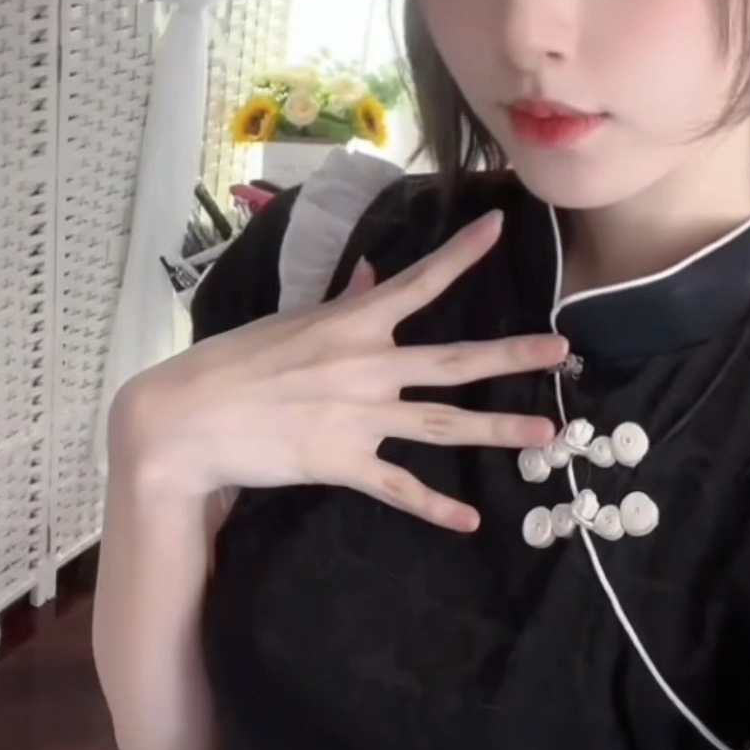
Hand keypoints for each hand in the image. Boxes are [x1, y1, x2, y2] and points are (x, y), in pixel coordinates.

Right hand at [112, 212, 565, 531]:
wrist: (188, 420)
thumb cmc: (232, 363)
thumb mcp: (289, 321)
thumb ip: (339, 303)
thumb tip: (368, 275)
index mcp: (352, 323)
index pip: (420, 281)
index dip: (463, 253)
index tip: (501, 227)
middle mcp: (367, 366)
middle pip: (456, 360)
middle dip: (513, 355)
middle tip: (561, 350)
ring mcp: (360, 417)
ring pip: (445, 424)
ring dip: (500, 431)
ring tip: (547, 436)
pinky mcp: (344, 463)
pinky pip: (401, 488)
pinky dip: (436, 508)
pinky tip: (471, 522)